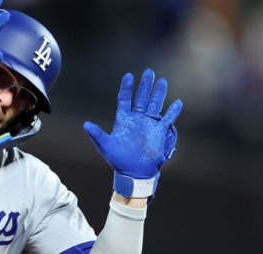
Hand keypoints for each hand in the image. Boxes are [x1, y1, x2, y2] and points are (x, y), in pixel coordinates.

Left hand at [83, 69, 181, 197]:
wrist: (134, 173)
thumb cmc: (118, 160)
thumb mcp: (105, 146)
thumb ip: (97, 134)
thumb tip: (85, 125)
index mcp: (124, 120)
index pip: (125, 99)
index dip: (127, 88)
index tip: (129, 76)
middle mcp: (137, 120)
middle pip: (141, 98)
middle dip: (145, 85)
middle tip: (149, 72)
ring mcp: (148, 125)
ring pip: (155, 105)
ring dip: (158, 93)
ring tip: (162, 81)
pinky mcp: (159, 133)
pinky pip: (167, 119)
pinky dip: (172, 112)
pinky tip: (177, 103)